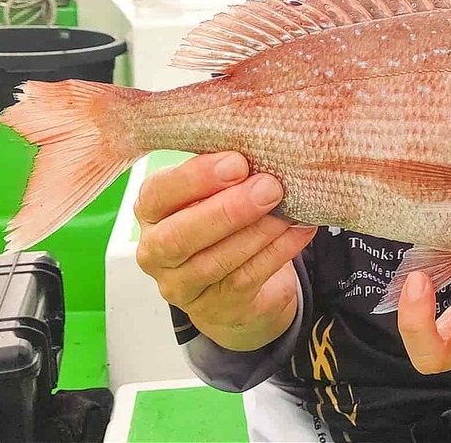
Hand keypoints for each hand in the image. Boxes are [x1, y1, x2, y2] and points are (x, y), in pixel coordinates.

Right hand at [134, 152, 316, 351]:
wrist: (231, 287)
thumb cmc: (220, 220)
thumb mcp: (212, 193)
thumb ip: (224, 173)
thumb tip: (261, 143)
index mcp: (151, 210)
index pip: (159, 193)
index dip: (196, 178)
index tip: (238, 163)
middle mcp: (156, 250)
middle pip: (180, 236)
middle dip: (228, 210)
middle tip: (269, 187)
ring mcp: (182, 285)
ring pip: (215, 261)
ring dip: (257, 232)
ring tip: (289, 210)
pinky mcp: (216, 307)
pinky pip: (246, 278)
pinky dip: (277, 252)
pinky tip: (299, 230)